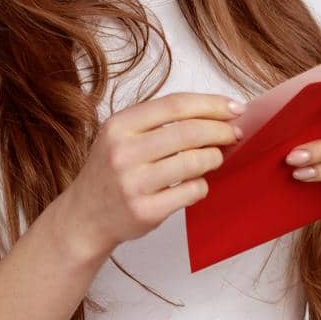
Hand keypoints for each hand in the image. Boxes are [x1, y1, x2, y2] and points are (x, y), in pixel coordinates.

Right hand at [59, 92, 245, 261]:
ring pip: (194, 163)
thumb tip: (215, 113)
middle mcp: (123, 152)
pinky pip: (191, 191)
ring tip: (217, 157)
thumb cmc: (111, 171)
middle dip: (220, 130)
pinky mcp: (145, 211)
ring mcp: (133, 183)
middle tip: (234, 133)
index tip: (234, 108)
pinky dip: (202, 185)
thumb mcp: (121, 135)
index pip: (175, 106)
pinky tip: (196, 183)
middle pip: (188, 132)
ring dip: (215, 157)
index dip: (211, 104)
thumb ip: (159, 122)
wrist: (85, 215)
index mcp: (119, 126)